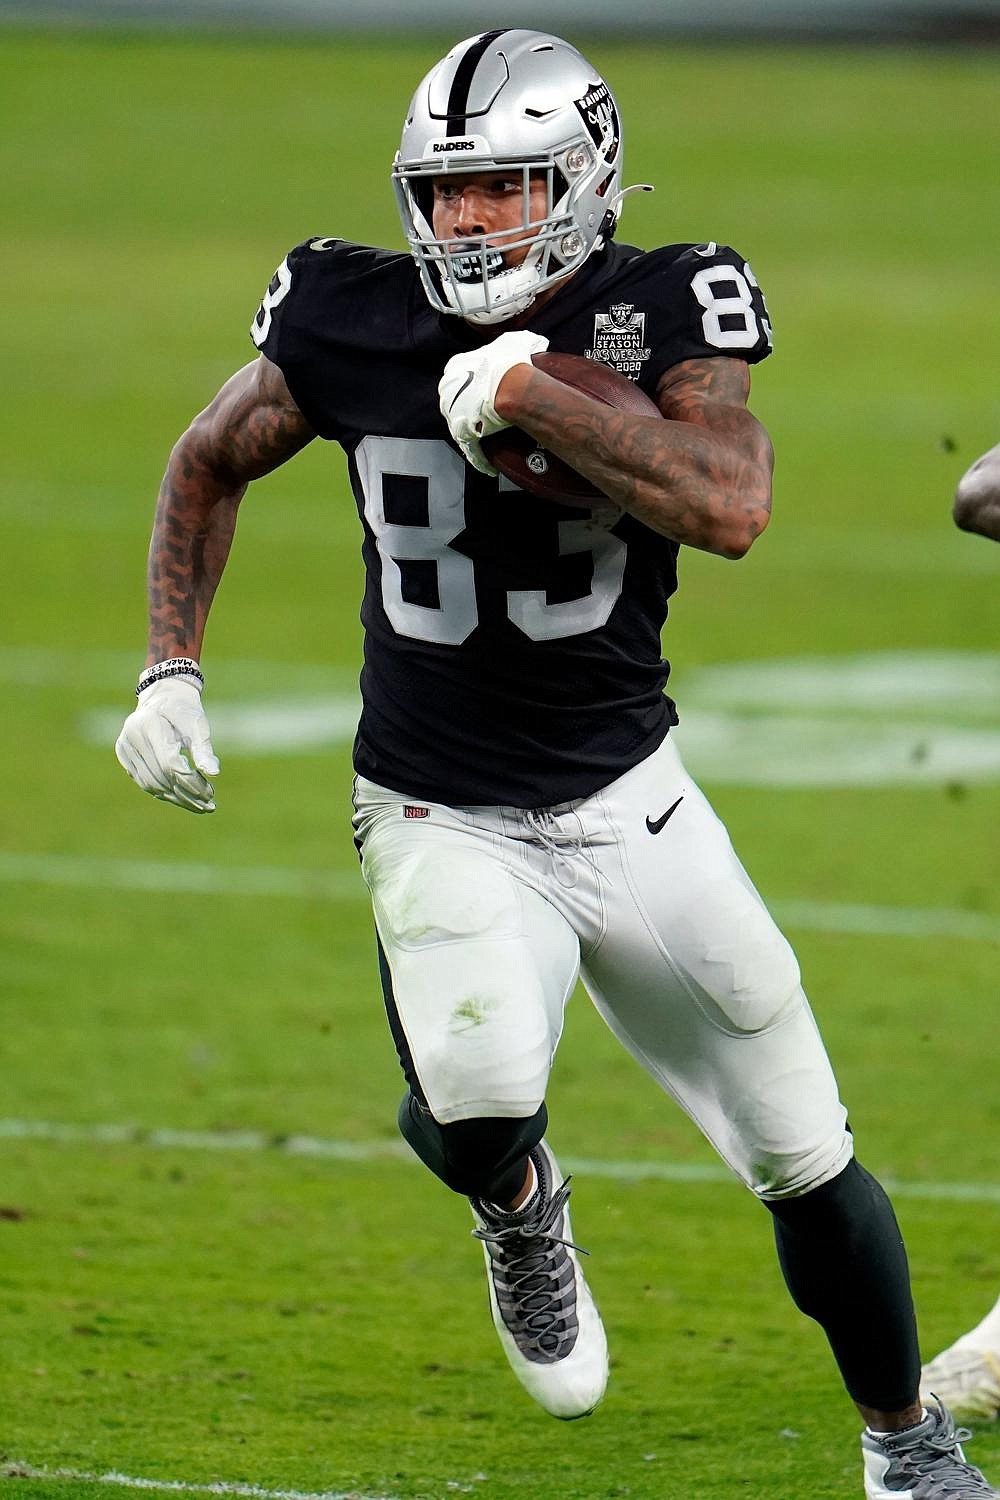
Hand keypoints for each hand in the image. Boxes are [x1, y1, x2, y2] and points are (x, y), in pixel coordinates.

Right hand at [115, 674, 219, 813]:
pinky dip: (164, 792)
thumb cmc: (184, 709)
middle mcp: (133, 735)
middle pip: (162, 776)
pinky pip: (143, 781)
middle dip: (187, 794)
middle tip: (209, 805)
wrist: (162, 695)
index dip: (190, 782)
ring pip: (151, 783)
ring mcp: (125, 746)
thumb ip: (204, 748)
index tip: (210, 793)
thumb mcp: (197, 724)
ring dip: (176, 798)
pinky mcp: (123, 754)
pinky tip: (182, 798)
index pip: (170, 763)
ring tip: (199, 806)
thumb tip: (214, 773)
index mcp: (151, 724)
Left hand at [439, 330, 548, 474]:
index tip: (490, 387)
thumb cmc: (511, 363)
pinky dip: (481, 459)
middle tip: (493, 413)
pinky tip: (490, 466)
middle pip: (459, 402)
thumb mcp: (518, 341)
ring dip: (477, 433)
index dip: (477, 382)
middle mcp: (448, 391)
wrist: (511, 387)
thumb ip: (522, 342)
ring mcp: (453, 414)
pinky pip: (472, 450)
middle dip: (473, 408)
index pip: (461, 374)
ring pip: (464, 426)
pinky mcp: (462, 434)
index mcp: (456, 366)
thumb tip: (535, 344)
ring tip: (492, 438)